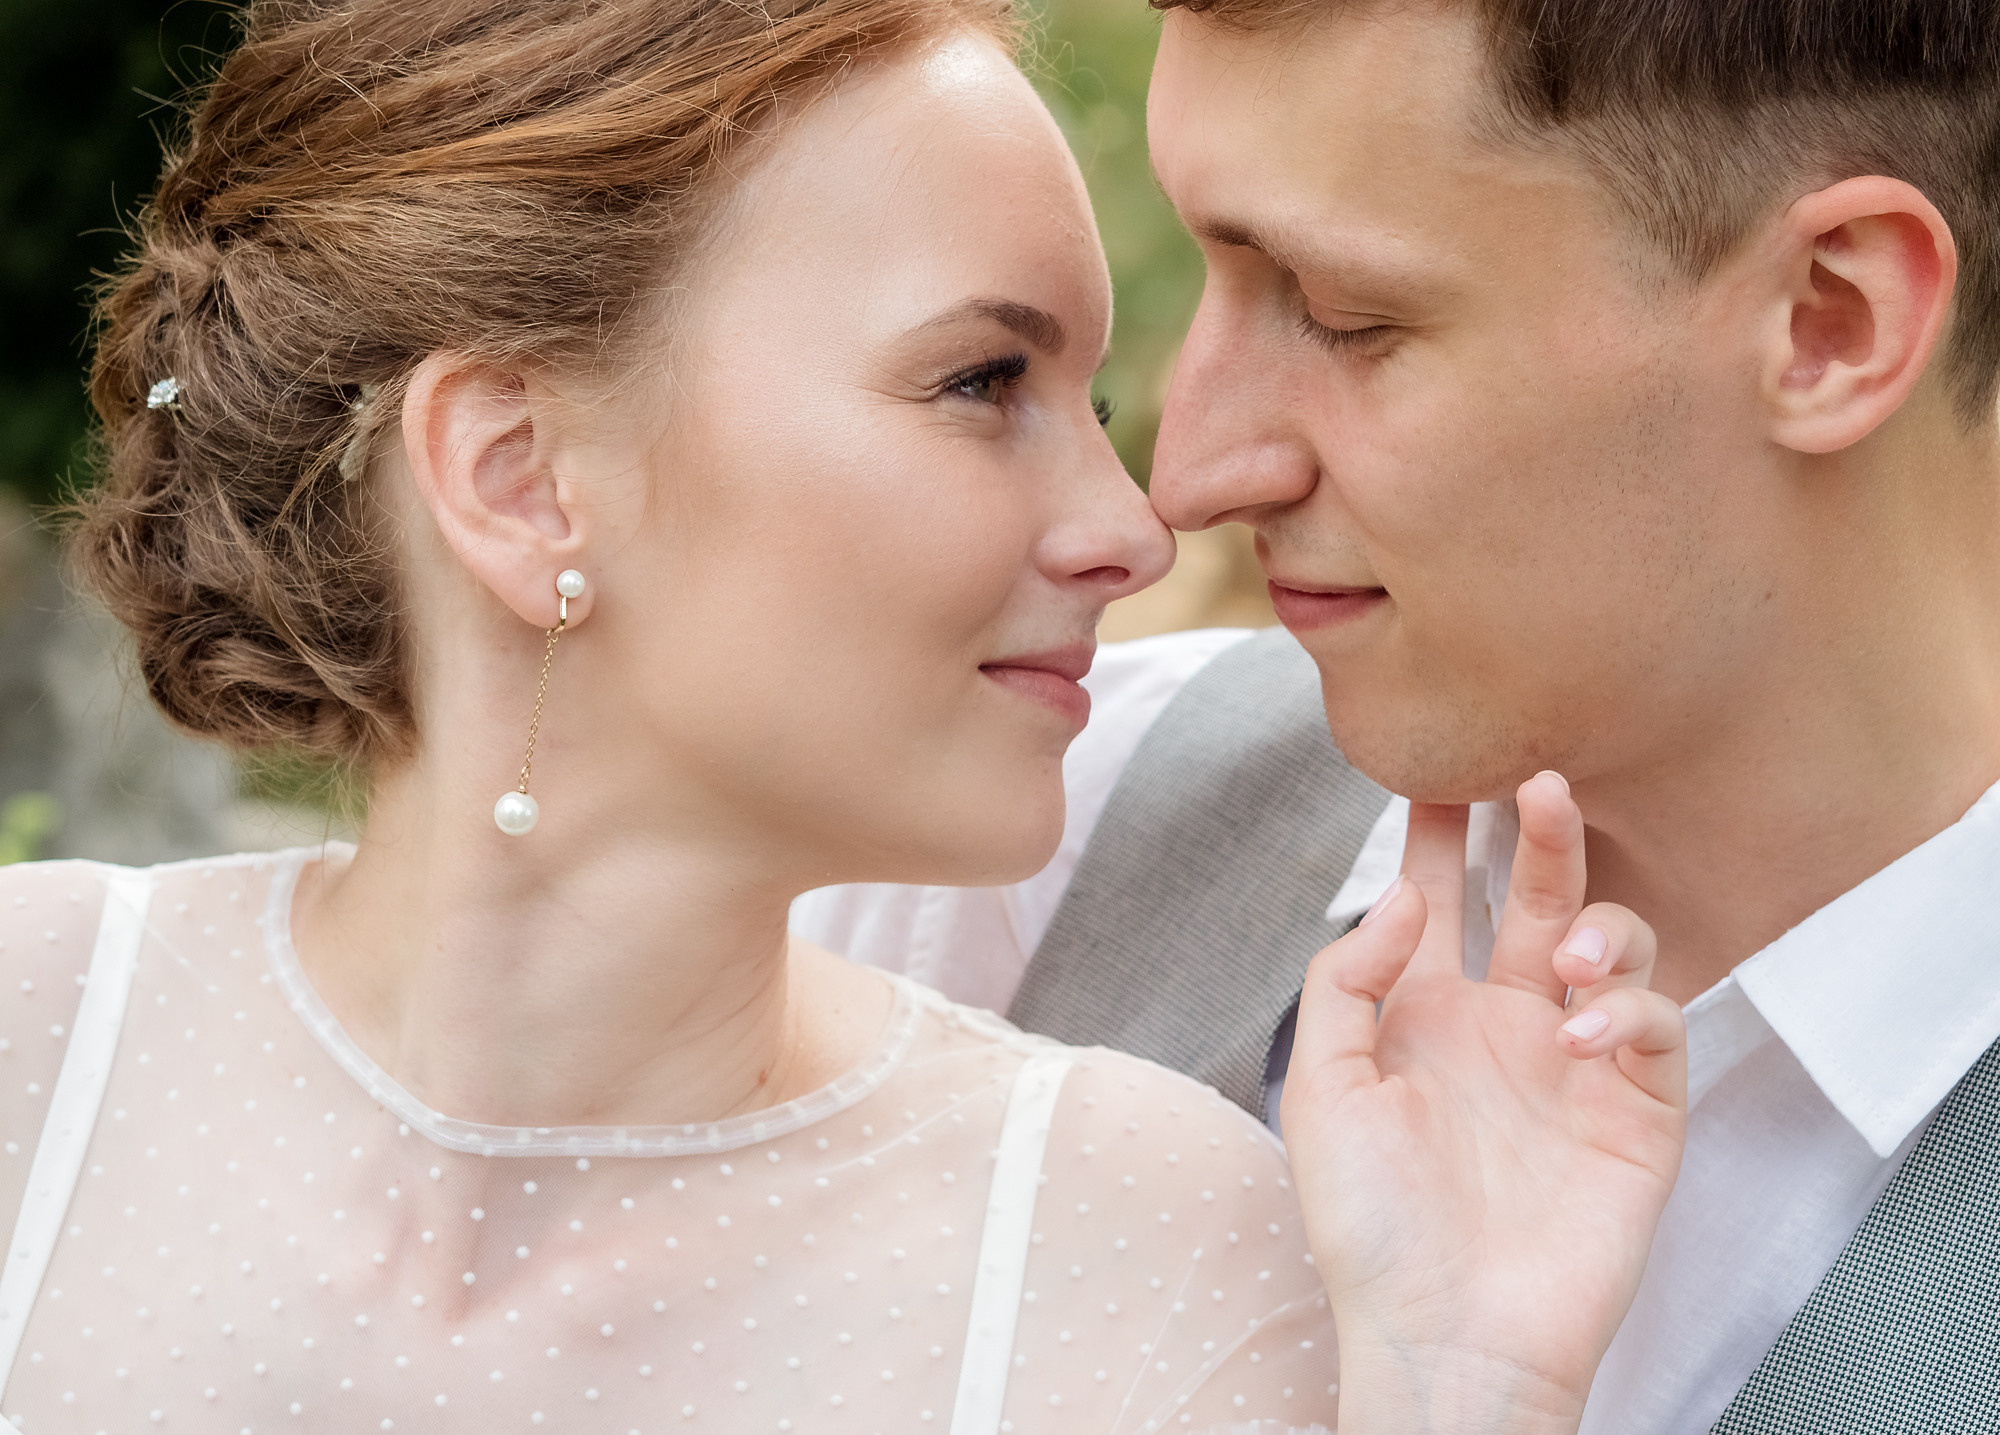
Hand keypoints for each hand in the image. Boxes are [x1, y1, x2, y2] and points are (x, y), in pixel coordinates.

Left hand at [1280, 772, 1685, 1434]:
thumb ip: (1349, 978)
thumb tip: (1405, 894)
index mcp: (1422, 1012)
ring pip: (1612, 946)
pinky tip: (1575, 1035)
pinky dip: (1624, 1011)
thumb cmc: (1369, 1224)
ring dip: (1594, 926)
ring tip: (1560, 958)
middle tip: (1537, 779)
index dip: (1438, 832)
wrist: (1445, 1337)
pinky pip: (1654, 1026)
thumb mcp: (1322, 1088)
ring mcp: (1572, 1063)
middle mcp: (1502, 1023)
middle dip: (1540, 834)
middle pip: (1533, 897)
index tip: (1440, 763)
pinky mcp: (1637, 1110)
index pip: (1438, 897)